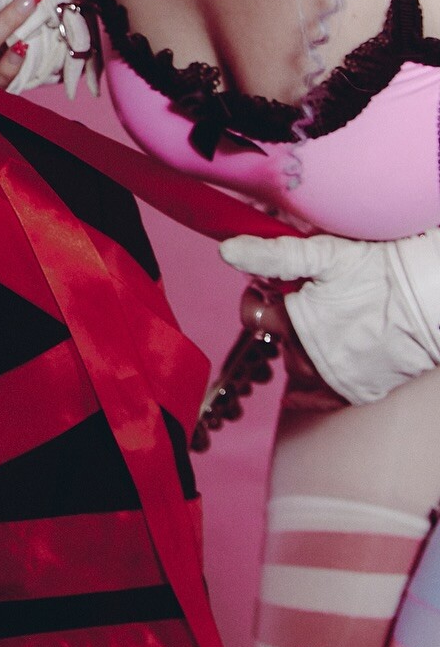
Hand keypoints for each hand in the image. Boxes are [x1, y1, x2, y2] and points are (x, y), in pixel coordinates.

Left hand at [220, 231, 439, 404]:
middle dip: (283, 321)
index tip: (270, 285)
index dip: (258, 296)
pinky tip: (331, 358)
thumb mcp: (322, 255)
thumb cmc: (379, 273)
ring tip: (326, 322)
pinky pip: (322, 395)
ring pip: (299, 366)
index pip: (252, 315)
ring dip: (303, 346)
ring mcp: (334, 380)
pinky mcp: (357, 392)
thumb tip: (226, 251)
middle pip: (276, 341)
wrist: (432, 301)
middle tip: (306, 300)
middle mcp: (310, 359)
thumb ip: (271, 255)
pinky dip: (321, 378)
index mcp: (294, 324)